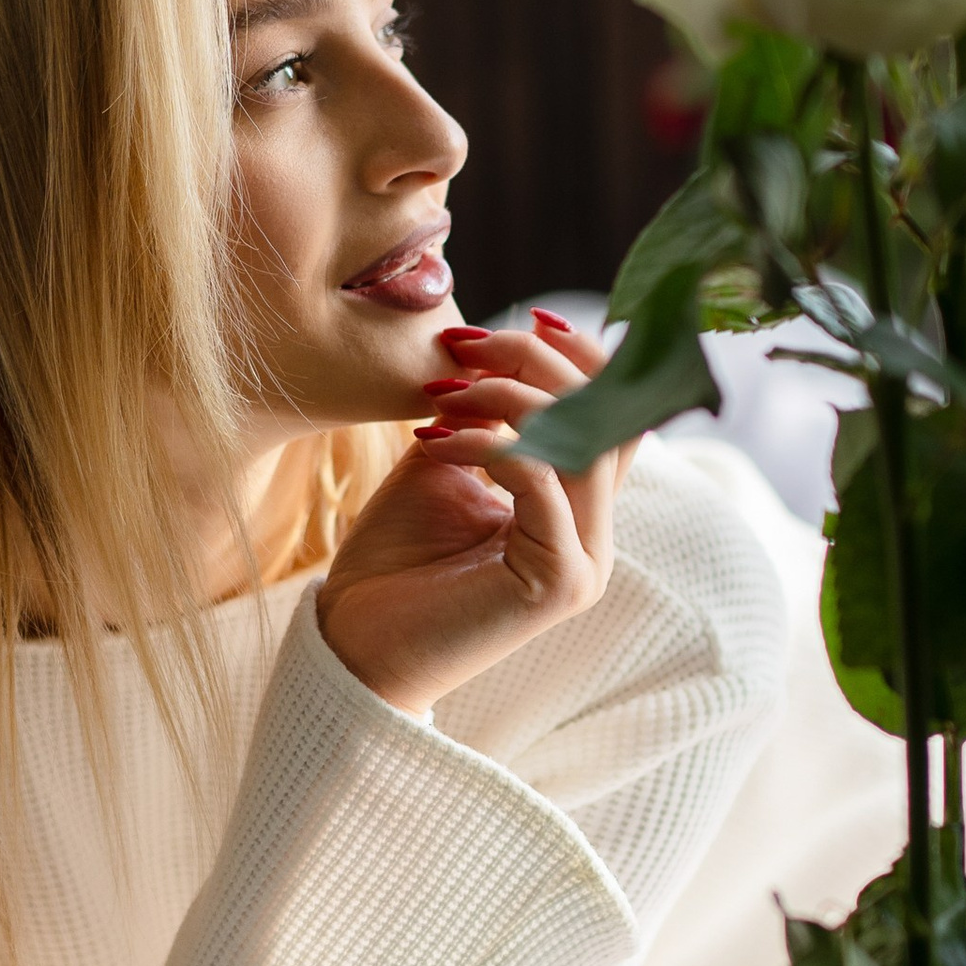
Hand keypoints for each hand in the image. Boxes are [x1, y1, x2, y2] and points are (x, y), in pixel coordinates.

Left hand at [316, 311, 626, 717]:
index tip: (526, 316)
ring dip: (511, 398)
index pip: (614, 415)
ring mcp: (582, 563)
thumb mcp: (440, 466)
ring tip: (445, 392)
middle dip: (539, 361)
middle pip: (607, 418)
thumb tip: (492, 353)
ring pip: (582, 445)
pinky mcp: (556, 584)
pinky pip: (542, 481)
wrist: (352, 649)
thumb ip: (479, 417)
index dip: (583, 357)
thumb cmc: (391, 564)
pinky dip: (489, 444)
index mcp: (576, 511)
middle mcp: (593, 538)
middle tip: (466, 345)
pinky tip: (433, 441)